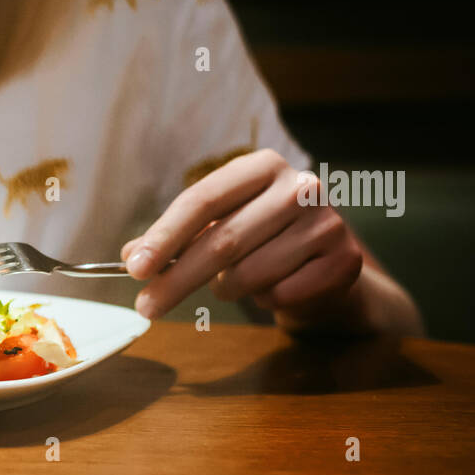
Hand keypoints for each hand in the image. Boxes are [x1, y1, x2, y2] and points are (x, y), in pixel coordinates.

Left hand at [122, 150, 362, 324]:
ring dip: (227, 289)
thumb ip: (176, 239)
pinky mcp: (344, 260)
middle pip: (222, 240)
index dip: (164, 236)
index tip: (134, 268)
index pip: (202, 199)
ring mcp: (327, 222)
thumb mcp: (219, 228)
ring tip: (233, 284)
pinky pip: (280, 294)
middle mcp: (299, 187)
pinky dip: (265, 300)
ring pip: (249, 273)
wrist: (327, 267)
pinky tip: (274, 287)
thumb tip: (130, 256)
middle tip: (146, 306)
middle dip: (176, 279)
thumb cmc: (263, 242)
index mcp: (262, 167)